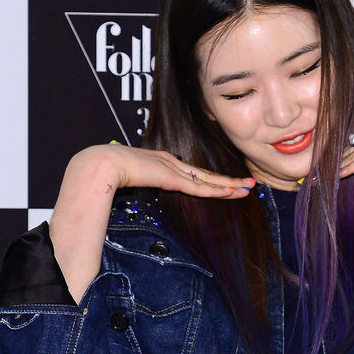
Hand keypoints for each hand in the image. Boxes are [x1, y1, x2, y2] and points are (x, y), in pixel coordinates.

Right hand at [72, 144, 255, 198]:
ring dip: (231, 185)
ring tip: (249, 187)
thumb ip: (141, 182)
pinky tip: (231, 191)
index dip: (213, 180)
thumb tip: (138, 189)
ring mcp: (174, 168)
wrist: (102, 164)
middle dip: (230, 180)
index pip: (195, 173)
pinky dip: (216, 190)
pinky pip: (199, 187)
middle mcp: (173, 162)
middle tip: (250, 183)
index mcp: (164, 162)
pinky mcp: (172, 178)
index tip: (228, 184)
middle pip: (208, 174)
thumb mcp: (131, 178)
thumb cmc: (109, 172)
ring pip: (209, 180)